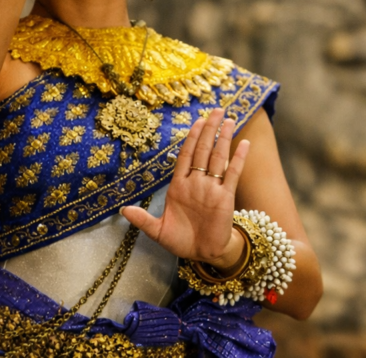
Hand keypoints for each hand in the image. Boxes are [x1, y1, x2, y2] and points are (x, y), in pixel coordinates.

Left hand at [121, 109, 250, 267]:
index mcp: (180, 186)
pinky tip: (244, 145)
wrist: (203, 254)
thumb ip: (142, 219)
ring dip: (223, 138)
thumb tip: (122, 210)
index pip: (186, 156)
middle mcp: (197, 183)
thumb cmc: (181, 241)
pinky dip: (238, 159)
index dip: (191, 138)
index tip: (197, 122)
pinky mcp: (225, 198)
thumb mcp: (158, 231)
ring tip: (229, 119)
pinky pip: (232, 175)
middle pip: (203, 150)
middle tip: (216, 110)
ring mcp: (212, 189)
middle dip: (209, 130)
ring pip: (218, 158)